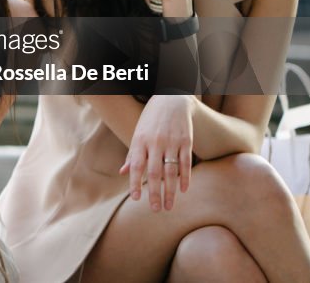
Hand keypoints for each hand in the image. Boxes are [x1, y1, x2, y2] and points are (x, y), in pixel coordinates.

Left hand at [120, 95, 193, 210]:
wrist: (171, 99)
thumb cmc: (151, 120)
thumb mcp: (138, 133)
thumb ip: (132, 154)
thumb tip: (123, 172)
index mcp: (140, 141)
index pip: (137, 166)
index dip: (135, 182)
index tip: (136, 199)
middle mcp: (155, 142)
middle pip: (154, 172)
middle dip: (155, 193)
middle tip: (156, 210)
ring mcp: (172, 142)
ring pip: (171, 171)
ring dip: (170, 191)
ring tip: (169, 206)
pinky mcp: (186, 141)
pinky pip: (186, 162)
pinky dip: (185, 177)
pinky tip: (183, 190)